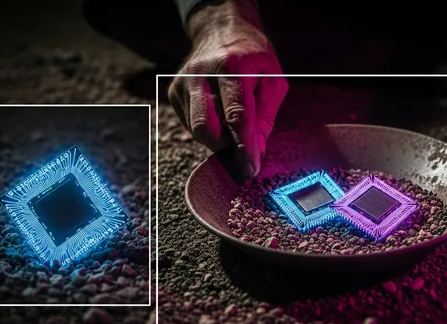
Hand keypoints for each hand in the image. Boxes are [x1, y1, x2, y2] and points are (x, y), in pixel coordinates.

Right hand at [168, 0, 287, 177]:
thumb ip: (265, 117)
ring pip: (197, 130)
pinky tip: (219, 115)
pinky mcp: (174, 90)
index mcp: (232, 67)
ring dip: (219, 140)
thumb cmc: (253, 59)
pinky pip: (190, 125)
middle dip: (227, 148)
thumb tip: (256, 152)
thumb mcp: (272, 81)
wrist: (222, 31)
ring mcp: (184, 82)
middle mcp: (202, 74)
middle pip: (208, 128)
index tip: (251, 169)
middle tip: (244, 152)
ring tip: (234, 128)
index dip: (245, 147)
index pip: (237, 116)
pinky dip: (209, 130)